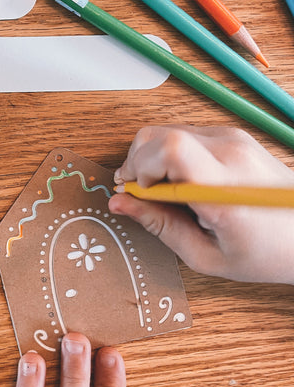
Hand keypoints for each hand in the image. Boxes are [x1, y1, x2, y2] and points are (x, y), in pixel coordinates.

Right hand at [110, 125, 293, 283]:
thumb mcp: (206, 256)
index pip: (169, 149)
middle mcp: (229, 152)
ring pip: (166, 131)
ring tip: (164, 192)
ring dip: (152, 159)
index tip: (135, 192)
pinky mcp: (232, 135)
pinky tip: (180, 182)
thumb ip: (159, 226)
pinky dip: (169, 155)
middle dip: (137, 162)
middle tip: (141, 193)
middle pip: (158, 134)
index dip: (139, 167)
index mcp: (223, 188)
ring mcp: (232, 138)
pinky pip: (184, 133)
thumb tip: (119, 204)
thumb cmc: (265, 251)